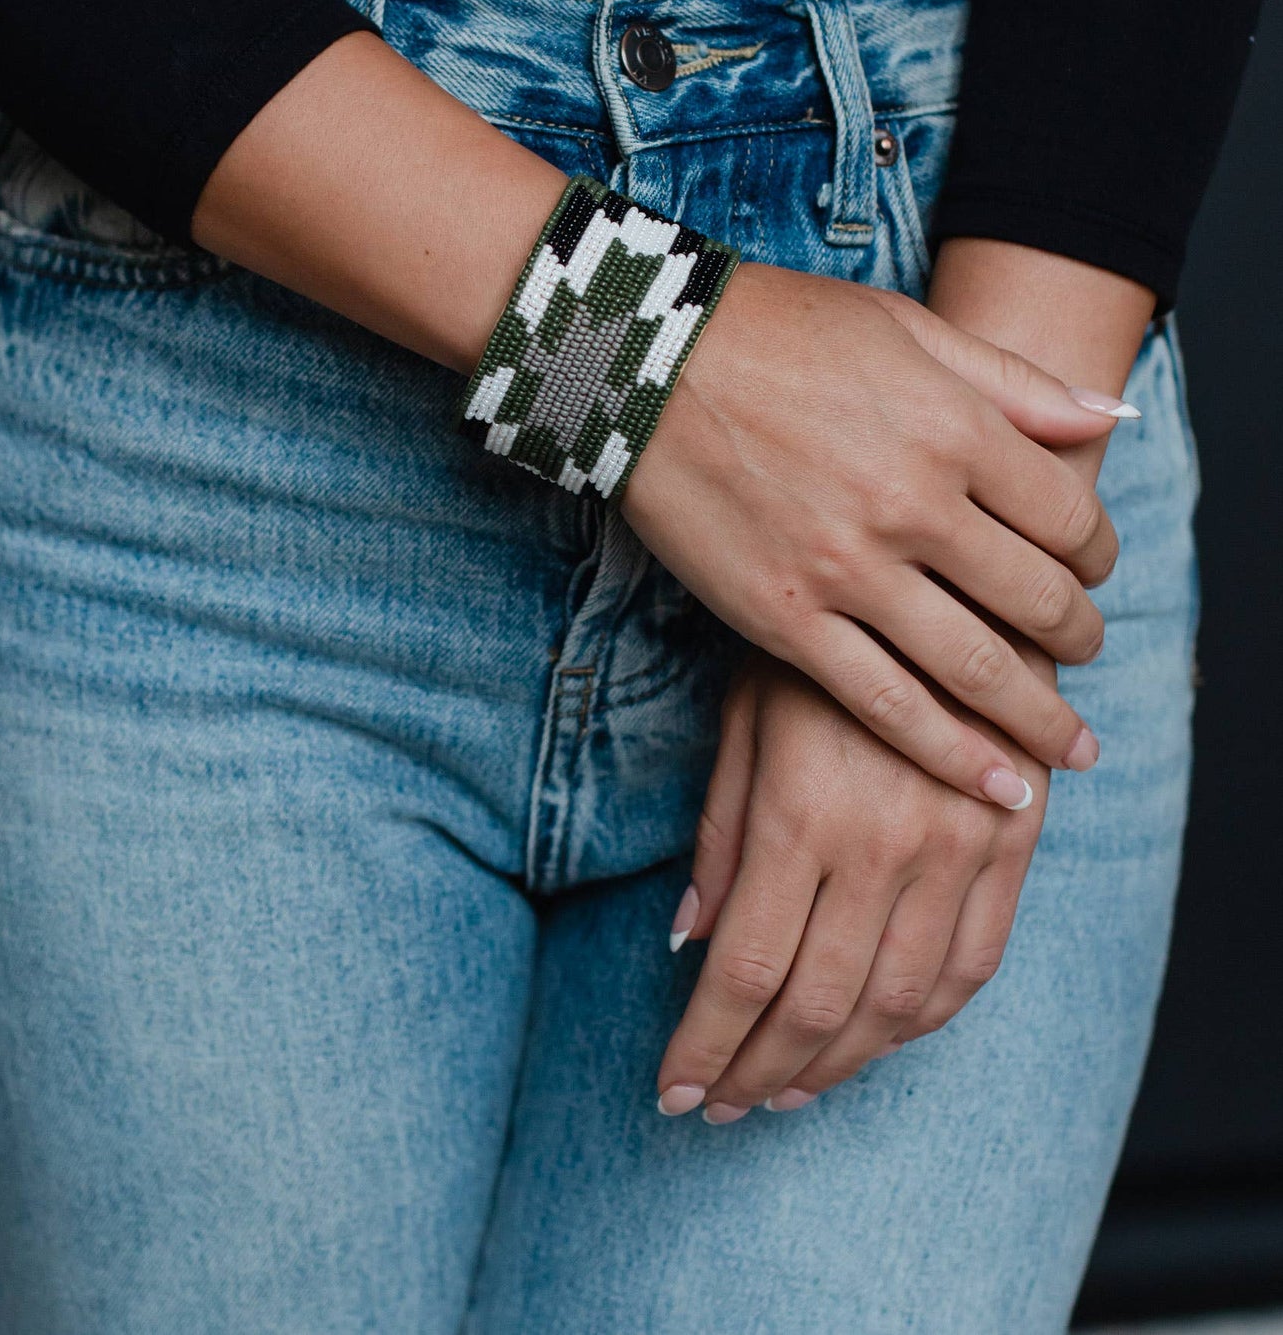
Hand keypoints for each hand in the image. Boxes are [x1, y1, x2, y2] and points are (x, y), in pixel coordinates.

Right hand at [623, 261, 1124, 805]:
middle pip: (1037, 600)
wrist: (642, 362)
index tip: (1090, 568)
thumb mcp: (904, 326)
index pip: (1069, 517)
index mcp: (952, 428)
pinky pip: (887, 706)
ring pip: (976, 669)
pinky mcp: (786, 620)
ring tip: (1070, 749)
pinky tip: (998, 783)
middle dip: (1078, 636)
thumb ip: (1010, 379)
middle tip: (1083, 652)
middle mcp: (914, 506)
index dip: (1097, 553)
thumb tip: (1108, 417)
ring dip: (1039, 718)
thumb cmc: (775, 329)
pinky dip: (952, 755)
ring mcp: (848, 571)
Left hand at [655, 652, 1048, 1121]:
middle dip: (757, 1074)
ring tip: (786, 1091)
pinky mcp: (1013, 847)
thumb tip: (688, 943)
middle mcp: (885, 843)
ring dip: (836, 1066)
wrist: (951, 580)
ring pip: (895, 1006)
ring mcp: (959, 849)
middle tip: (720, 1106)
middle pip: (816, 1005)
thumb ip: (721, 833)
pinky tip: (873, 1039)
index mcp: (803, 811)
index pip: (747, 971)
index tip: (671, 1093)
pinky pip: (972, 967)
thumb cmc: (823, 642)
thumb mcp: (745, 716)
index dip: (705, 1047)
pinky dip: (919, 1022)